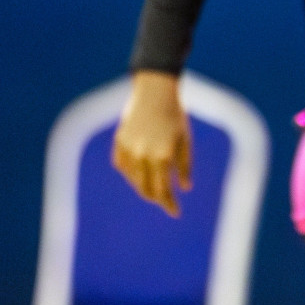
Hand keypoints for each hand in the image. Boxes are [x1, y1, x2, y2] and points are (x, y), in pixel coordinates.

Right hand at [112, 70, 192, 216]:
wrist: (155, 92)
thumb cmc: (176, 115)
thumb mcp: (186, 140)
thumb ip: (184, 166)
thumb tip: (184, 188)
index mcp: (163, 155)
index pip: (164, 190)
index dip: (169, 204)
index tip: (176, 213)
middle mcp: (143, 155)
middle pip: (146, 189)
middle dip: (157, 199)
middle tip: (166, 203)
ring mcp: (129, 149)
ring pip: (134, 180)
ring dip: (144, 187)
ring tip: (155, 189)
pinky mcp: (119, 142)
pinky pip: (123, 167)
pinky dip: (131, 174)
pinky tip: (140, 175)